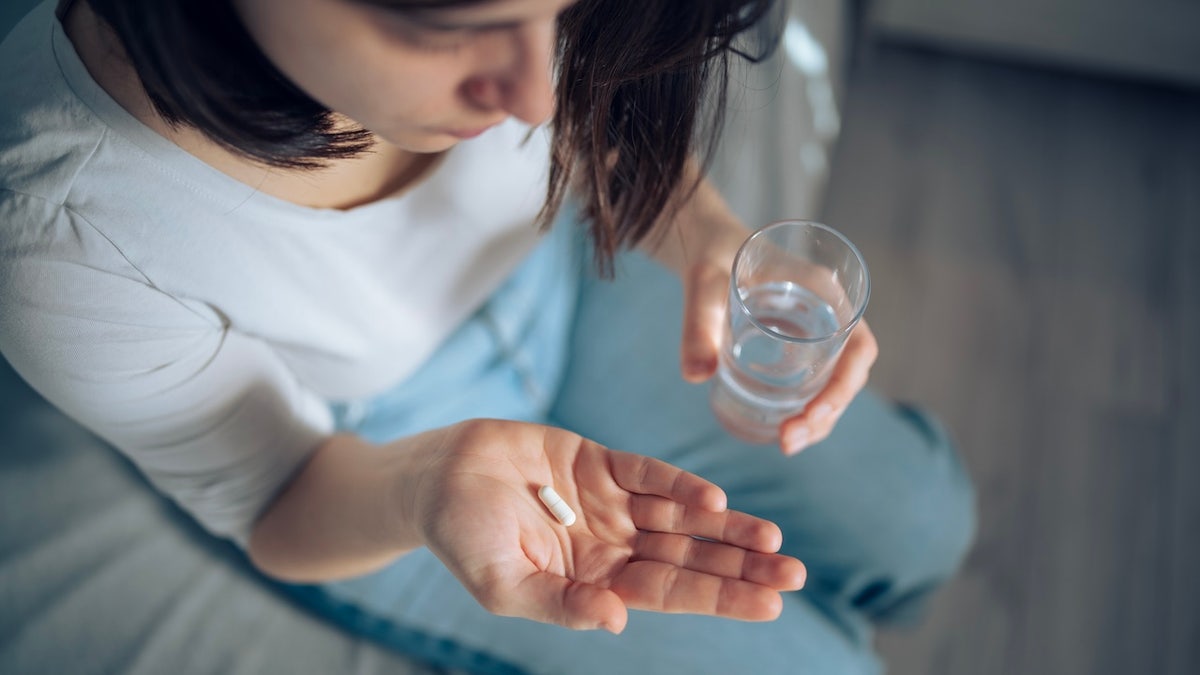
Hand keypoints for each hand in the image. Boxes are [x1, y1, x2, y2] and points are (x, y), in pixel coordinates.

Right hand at [406, 419, 805, 633]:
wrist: (434, 477)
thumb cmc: (461, 539)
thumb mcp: (502, 583)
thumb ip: (558, 603)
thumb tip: (615, 622)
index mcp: (594, 579)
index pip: (669, 593)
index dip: (720, 598)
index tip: (770, 604)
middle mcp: (613, 543)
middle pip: (688, 558)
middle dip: (740, 567)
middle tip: (795, 574)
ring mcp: (610, 502)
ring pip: (681, 517)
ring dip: (726, 528)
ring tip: (772, 541)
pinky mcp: (599, 461)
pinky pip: (648, 474)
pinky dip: (680, 486)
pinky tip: (714, 500)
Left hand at [678, 241, 878, 454]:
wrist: (707, 243)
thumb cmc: (711, 253)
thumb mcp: (702, 284)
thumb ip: (698, 324)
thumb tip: (694, 376)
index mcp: (821, 292)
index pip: (859, 346)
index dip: (846, 385)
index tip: (815, 414)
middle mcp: (827, 313)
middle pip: (848, 374)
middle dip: (826, 414)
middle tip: (788, 443)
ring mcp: (815, 332)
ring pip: (833, 383)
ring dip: (818, 419)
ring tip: (785, 444)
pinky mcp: (797, 345)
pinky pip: (814, 381)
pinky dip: (806, 409)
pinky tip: (781, 431)